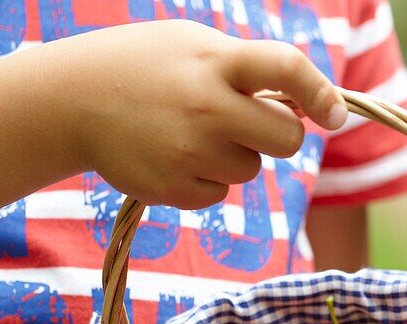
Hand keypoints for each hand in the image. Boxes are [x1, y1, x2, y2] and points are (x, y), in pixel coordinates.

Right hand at [35, 20, 346, 208]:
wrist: (71, 101)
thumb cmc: (144, 67)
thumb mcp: (193, 46)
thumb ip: (246, 68)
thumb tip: (303, 106)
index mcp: (216, 62)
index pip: (286, 71)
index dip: (319, 94)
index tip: (335, 114)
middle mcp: (206, 108)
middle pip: (285, 139)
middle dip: (278, 133)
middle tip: (248, 120)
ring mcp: (190, 153)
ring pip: (250, 169)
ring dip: (235, 155)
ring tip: (190, 132)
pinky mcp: (174, 189)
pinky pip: (219, 193)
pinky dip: (205, 179)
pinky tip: (172, 155)